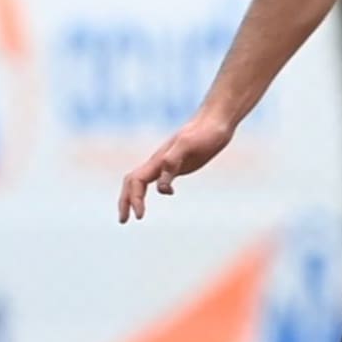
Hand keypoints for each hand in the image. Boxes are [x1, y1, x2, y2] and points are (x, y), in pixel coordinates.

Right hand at [117, 118, 233, 222]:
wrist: (217, 120)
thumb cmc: (204, 132)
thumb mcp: (188, 146)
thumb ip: (172, 163)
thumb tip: (162, 190)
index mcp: (159, 160)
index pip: (136, 182)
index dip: (134, 199)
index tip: (140, 217)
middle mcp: (160, 161)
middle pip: (132, 181)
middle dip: (125, 200)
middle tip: (124, 221)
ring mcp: (169, 161)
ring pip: (144, 179)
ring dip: (136, 196)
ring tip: (136, 213)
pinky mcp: (180, 161)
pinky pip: (161, 175)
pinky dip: (157, 187)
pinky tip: (168, 192)